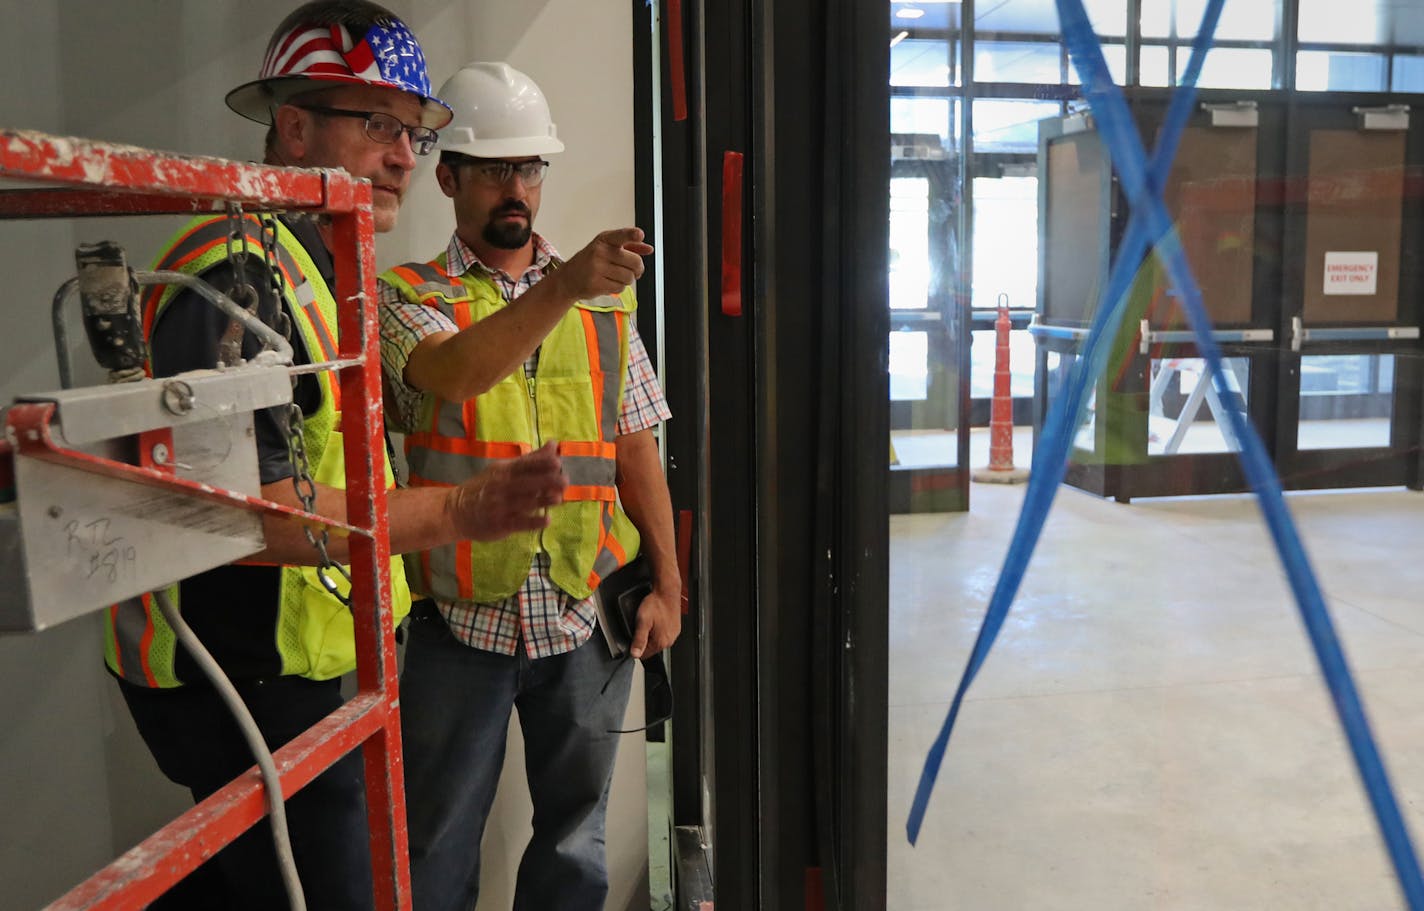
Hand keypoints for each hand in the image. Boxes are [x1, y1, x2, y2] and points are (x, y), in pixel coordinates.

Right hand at [445, 441, 566, 540]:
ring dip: (543, 500)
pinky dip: (533, 521)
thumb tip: (554, 444)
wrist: (455, 511)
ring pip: (525, 502)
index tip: (558, 462)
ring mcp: (500, 506)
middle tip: (565, 480)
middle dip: (546, 481)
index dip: (541, 463)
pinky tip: (547, 520)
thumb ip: (531, 459)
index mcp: (504, 471)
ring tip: (559, 498)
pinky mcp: (500, 524)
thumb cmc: (485, 488)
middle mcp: (502, 487)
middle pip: (527, 482)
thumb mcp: (503, 469)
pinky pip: (518, 522)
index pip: (524, 464)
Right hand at [550, 228, 653, 300]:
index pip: (621, 235)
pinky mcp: (595, 284)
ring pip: (629, 277)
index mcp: (604, 240)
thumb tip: (649, 249)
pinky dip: (619, 287)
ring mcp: (596, 268)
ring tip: (615, 276)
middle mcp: (600, 252)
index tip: (639, 234)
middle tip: (633, 271)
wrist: (568, 278)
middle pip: (635, 262)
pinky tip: (608, 283)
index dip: (631, 235)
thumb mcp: (608, 248)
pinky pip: (620, 288)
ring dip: (627, 280)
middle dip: (638, 269)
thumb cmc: (592, 261)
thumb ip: (630, 246)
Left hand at [629, 585, 680, 658]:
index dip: (636, 646)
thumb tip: (635, 654)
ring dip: (651, 634)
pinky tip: (656, 620)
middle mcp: (669, 641)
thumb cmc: (656, 603)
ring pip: (657, 641)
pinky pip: (664, 634)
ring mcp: (673, 634)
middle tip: (642, 625)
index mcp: (661, 642)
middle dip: (644, 640)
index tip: (634, 635)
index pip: (644, 655)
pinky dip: (658, 629)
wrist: (667, 592)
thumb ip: (638, 639)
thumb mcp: (642, 621)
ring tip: (650, 621)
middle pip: (651, 648)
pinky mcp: (675, 628)